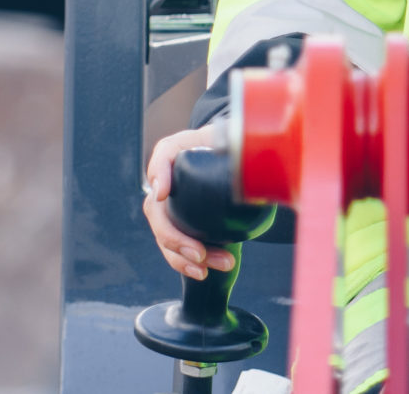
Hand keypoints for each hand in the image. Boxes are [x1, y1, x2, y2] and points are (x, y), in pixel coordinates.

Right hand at [143, 126, 236, 281]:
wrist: (227, 157)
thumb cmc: (226, 145)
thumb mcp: (230, 136)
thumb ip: (236, 141)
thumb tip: (249, 166)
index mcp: (175, 153)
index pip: (163, 158)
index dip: (159, 173)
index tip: (163, 193)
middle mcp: (165, 182)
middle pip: (159, 212)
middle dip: (176, 239)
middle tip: (200, 253)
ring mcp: (168, 207)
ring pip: (165, 237)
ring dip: (185, 258)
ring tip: (216, 265)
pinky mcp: (178, 225)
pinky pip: (174, 248)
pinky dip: (186, 263)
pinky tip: (204, 272)